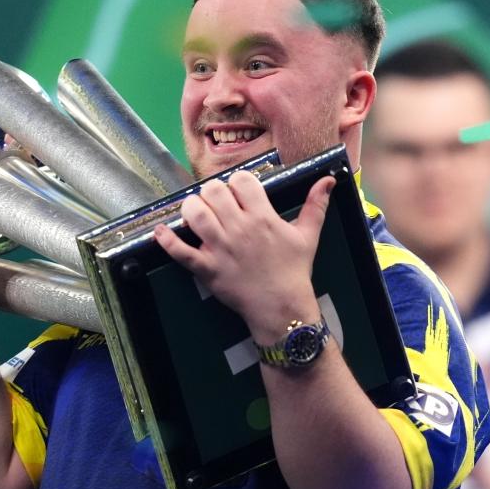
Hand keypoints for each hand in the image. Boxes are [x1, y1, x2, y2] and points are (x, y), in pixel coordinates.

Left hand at [154, 170, 334, 341]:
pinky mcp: (206, 268)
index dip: (237, 182)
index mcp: (262, 216)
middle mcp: (239, 228)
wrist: (282, 308)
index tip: (238, 193)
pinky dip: (166, 241)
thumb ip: (316, 206)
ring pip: (194, 213)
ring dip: (191, 208)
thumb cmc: (294, 271)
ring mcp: (220, 248)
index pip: (241, 180)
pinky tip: (160, 231)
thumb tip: (329, 180)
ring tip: (196, 215)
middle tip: (215, 204)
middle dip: (212, 193)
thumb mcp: (308, 236)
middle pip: (213, 191)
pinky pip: (180, 251)